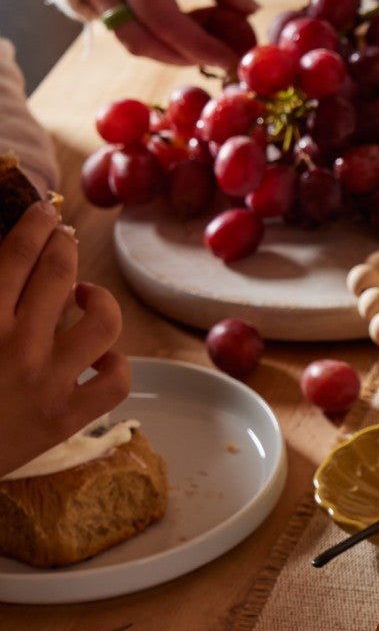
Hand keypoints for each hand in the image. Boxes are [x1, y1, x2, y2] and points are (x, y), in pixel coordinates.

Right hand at [0, 203, 129, 476]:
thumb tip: (4, 274)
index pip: (15, 256)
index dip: (34, 227)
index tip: (45, 213)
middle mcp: (17, 345)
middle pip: (58, 275)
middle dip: (63, 247)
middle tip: (63, 238)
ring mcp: (48, 382)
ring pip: (103, 321)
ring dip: (99, 298)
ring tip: (85, 295)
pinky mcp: (66, 418)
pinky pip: (116, 380)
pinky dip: (115, 363)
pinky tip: (100, 356)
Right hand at [72, 0, 257, 68]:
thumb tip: (247, 10)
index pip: (162, 19)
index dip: (198, 46)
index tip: (230, 60)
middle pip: (143, 40)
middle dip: (187, 57)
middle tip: (224, 59)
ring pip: (133, 43)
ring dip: (175, 52)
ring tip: (210, 39)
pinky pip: (128, 33)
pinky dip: (161, 39)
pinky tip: (189, 29)